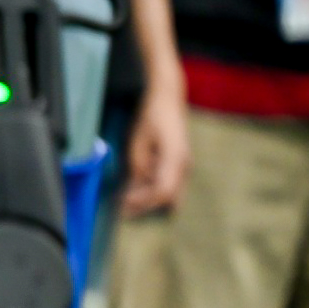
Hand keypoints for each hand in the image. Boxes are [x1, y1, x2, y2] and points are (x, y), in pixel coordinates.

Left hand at [125, 81, 188, 214]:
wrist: (167, 99)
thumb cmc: (151, 116)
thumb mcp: (138, 142)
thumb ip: (138, 167)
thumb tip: (134, 189)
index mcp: (175, 158)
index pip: (163, 191)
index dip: (143, 201)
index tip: (124, 203)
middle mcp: (184, 165)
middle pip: (169, 197)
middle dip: (146, 205)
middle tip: (124, 208)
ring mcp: (184, 165)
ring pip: (170, 193)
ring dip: (149, 198)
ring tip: (126, 198)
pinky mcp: (179, 163)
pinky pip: (168, 184)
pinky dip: (152, 189)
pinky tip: (135, 187)